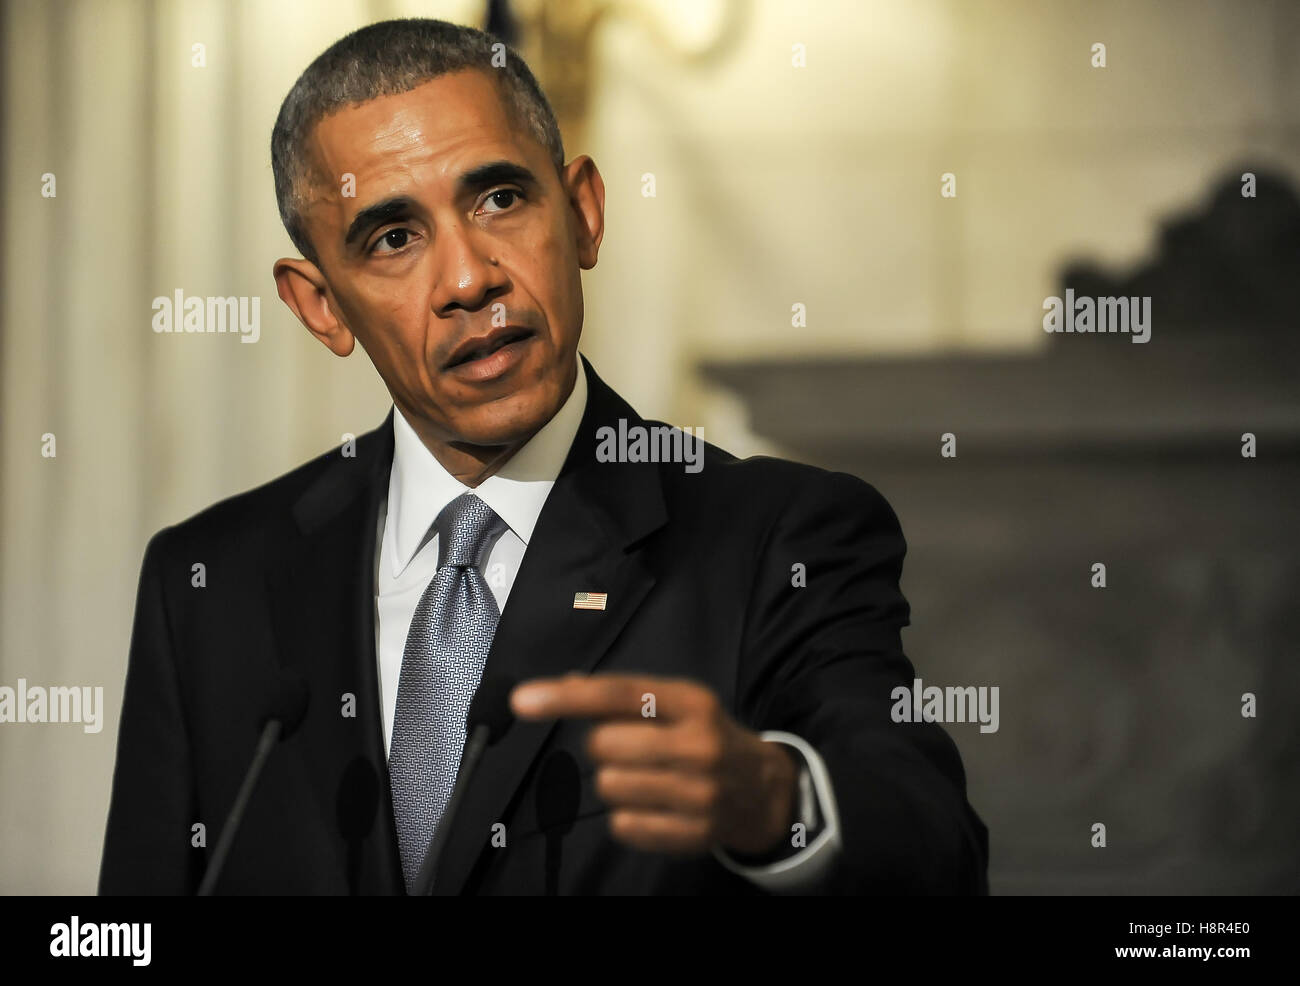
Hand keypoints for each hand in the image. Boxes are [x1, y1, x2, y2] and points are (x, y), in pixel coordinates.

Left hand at [510, 672, 797, 854]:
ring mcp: (700, 793)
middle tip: (630, 749)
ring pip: (609, 786)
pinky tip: (654, 807)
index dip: (566, 697)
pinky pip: (624, 826)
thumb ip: (626, 695)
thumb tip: (565, 684)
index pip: (618, 693)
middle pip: (603, 745)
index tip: (521, 701)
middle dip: (603, 747)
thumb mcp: (679, 702)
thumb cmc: (707, 737)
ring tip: (645, 779)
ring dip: (615, 783)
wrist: (766, 791)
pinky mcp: (695, 834)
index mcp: (691, 702)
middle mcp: (698, 745)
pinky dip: (628, 818)